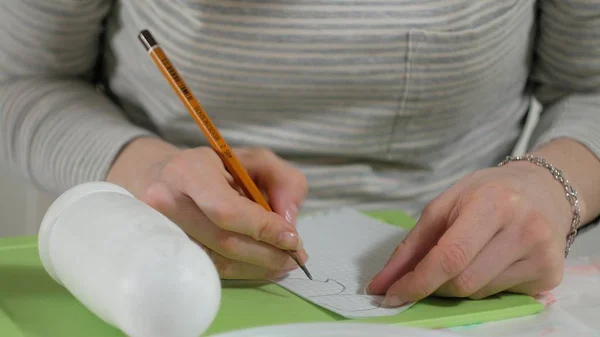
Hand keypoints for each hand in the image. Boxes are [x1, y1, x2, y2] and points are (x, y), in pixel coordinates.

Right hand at [107, 137, 307, 278]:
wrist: (162, 178)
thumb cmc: (214, 167)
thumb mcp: (254, 159)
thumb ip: (282, 180)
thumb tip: (289, 220)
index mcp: (188, 172)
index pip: (226, 209)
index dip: (262, 228)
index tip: (293, 239)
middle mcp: (167, 202)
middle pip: (224, 240)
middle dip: (267, 253)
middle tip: (296, 257)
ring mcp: (162, 231)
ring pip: (218, 261)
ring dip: (258, 267)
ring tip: (284, 262)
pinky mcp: (167, 252)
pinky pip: (211, 269)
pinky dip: (243, 270)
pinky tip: (262, 265)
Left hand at [366, 161, 572, 306]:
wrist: (543, 189)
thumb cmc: (487, 193)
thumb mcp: (444, 205)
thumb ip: (411, 245)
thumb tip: (382, 284)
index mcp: (493, 203)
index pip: (450, 256)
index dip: (418, 281)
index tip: (391, 295)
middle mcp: (524, 229)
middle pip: (463, 282)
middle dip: (435, 284)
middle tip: (428, 272)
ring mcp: (542, 255)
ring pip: (478, 293)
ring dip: (458, 285)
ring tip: (467, 257)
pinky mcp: (551, 275)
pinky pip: (499, 296)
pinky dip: (482, 286)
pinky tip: (491, 261)